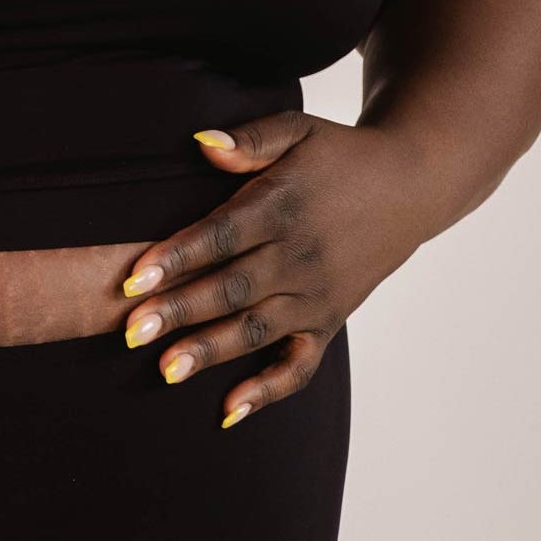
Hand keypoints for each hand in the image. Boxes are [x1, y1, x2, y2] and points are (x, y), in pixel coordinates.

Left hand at [118, 111, 424, 428]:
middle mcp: (299, 257)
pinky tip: (229, 410)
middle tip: (129, 332)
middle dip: (177, 312)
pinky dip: (268, 390)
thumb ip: (250, 138)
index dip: (175, 257)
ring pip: (255, 329)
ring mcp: (316, 295)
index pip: (220, 236)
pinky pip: (300, 364)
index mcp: (282, 206)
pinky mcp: (330, 321)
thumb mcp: (298, 130)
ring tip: (165, 370)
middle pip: (230, 289)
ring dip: (209, 351)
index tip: (131, 278)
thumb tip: (200, 142)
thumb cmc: (340, 155)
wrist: (411, 185)